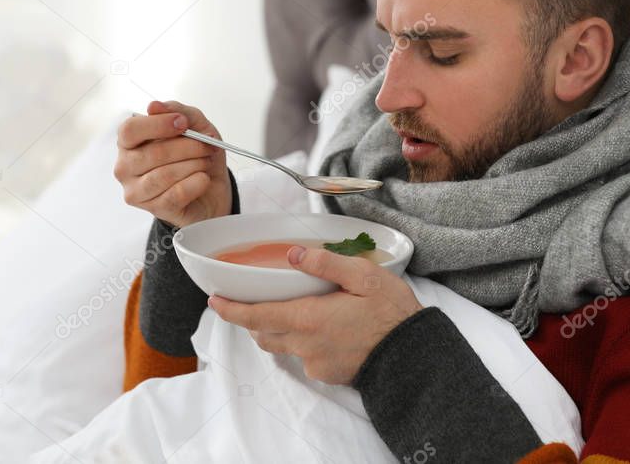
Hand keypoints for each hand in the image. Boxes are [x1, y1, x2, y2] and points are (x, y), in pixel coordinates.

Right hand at [114, 100, 231, 227]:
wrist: (212, 189)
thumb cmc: (196, 155)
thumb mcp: (195, 125)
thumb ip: (177, 111)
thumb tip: (153, 106)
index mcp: (129, 142)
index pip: (130, 130)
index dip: (158, 125)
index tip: (183, 123)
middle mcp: (126, 167)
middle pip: (153, 153)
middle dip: (187, 147)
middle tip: (207, 146)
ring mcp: (137, 191)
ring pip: (164, 175)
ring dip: (194, 165)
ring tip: (205, 162)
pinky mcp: (154, 209)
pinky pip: (176, 194)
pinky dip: (196, 183)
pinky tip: (203, 178)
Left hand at [209, 246, 422, 384]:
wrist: (414, 357)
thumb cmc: (393, 314)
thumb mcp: (365, 277)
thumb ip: (327, 264)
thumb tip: (293, 255)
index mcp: (310, 318)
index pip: (257, 316)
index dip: (231, 310)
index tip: (215, 301)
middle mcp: (306, 345)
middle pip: (264, 333)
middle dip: (252, 318)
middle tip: (250, 299)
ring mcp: (315, 363)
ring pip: (283, 345)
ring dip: (277, 328)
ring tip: (288, 309)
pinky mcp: (328, 374)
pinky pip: (305, 356)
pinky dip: (304, 340)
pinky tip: (325, 327)